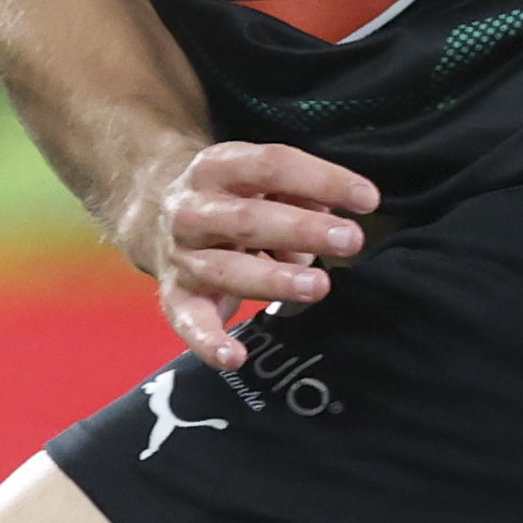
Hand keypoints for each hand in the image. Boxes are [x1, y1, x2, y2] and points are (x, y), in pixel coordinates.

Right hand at [120, 137, 375, 366]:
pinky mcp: (174, 296)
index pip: (272, 166)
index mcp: (217, 167)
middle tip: (351, 240)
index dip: (321, 180)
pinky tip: (236, 356)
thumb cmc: (234, 195)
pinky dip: (209, 342)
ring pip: (226, 270)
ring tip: (320, 286)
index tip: (368, 199)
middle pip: (247, 220)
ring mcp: (181, 255)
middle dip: (302, 230)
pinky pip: (188, 321)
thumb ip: (300, 194)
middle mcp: (192, 210)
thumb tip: (334, 220)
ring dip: (275, 280)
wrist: (155, 211)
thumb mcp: (261, 180)